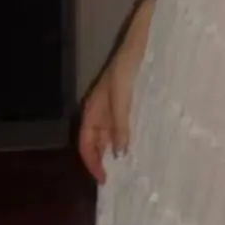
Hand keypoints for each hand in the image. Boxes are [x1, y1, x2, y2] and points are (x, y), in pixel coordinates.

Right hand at [77, 40, 143, 182]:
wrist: (139, 44)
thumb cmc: (126, 68)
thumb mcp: (122, 98)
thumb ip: (120, 126)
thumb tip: (119, 154)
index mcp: (92, 110)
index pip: (85, 143)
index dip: (92, 162)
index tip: (104, 180)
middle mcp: (99, 112)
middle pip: (95, 142)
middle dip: (101, 161)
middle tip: (116, 179)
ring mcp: (112, 108)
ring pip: (108, 136)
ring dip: (114, 152)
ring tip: (126, 168)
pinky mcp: (126, 103)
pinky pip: (121, 127)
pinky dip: (125, 140)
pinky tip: (136, 146)